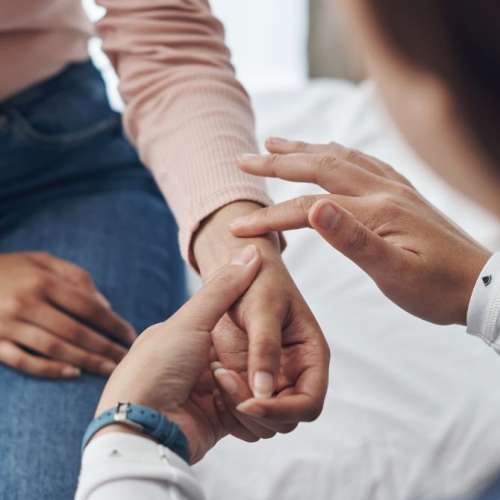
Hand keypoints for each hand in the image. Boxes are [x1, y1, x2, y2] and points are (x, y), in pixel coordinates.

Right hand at [0, 252, 135, 377]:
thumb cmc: (8, 268)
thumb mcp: (41, 261)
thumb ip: (75, 277)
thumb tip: (104, 304)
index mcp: (43, 282)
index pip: (88, 307)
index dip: (112, 323)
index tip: (131, 335)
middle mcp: (27, 304)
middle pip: (76, 331)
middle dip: (105, 348)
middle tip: (126, 360)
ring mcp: (8, 326)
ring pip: (55, 348)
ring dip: (86, 362)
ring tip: (109, 370)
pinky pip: (23, 361)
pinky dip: (48, 369)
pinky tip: (71, 374)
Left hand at [95, 245, 263, 462]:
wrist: (139, 429)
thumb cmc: (157, 369)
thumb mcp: (191, 320)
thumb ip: (224, 289)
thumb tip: (250, 250)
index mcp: (191, 336)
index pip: (236, 328)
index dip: (252, 332)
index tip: (259, 333)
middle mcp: (203, 364)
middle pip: (251, 362)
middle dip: (250, 368)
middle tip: (228, 367)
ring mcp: (212, 394)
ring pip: (256, 391)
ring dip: (242, 392)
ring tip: (217, 388)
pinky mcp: (219, 422)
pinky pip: (250, 418)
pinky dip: (243, 415)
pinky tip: (222, 409)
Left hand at [193, 201, 329, 431]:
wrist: (223, 277)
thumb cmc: (248, 285)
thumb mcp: (252, 309)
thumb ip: (263, 345)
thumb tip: (266, 390)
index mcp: (304, 352)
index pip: (309, 401)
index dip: (284, 409)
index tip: (250, 402)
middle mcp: (288, 372)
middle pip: (286, 418)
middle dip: (256, 408)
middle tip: (222, 375)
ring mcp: (265, 383)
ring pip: (264, 425)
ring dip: (237, 408)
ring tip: (214, 370)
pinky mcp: (243, 392)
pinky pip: (243, 423)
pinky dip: (227, 413)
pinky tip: (209, 382)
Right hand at [230, 137, 490, 325]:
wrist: (482, 285)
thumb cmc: (437, 288)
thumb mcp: (394, 273)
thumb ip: (353, 239)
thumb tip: (314, 206)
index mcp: (376, 210)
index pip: (307, 208)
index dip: (270, 216)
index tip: (238, 226)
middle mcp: (382, 189)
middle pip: (319, 166)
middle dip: (277, 163)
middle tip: (244, 158)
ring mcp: (393, 187)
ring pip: (339, 157)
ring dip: (303, 149)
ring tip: (275, 143)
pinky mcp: (400, 193)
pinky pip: (360, 161)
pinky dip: (334, 152)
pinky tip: (328, 152)